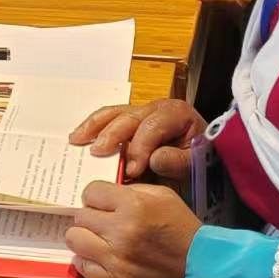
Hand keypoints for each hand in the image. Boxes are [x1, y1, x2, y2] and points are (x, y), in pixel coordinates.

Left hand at [66, 183, 201, 277]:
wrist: (203, 272)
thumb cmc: (184, 232)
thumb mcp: (164, 197)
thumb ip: (132, 191)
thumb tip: (106, 194)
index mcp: (134, 206)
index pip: (91, 191)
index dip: (97, 196)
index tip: (103, 203)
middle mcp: (121, 231)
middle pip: (80, 215)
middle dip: (91, 217)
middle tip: (103, 223)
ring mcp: (116, 259)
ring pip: (75, 239)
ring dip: (85, 238)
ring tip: (99, 240)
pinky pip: (82, 266)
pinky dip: (88, 261)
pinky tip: (101, 258)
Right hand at [70, 97, 205, 184]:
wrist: (201, 157)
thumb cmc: (197, 161)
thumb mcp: (195, 163)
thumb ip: (177, 161)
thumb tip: (154, 158)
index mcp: (176, 113)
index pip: (152, 127)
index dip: (140, 147)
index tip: (132, 170)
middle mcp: (156, 107)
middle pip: (129, 117)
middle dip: (112, 135)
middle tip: (98, 154)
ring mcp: (140, 111)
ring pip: (114, 113)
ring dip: (94, 127)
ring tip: (77, 141)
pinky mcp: (128, 119)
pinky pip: (108, 118)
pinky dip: (93, 127)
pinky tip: (79, 138)